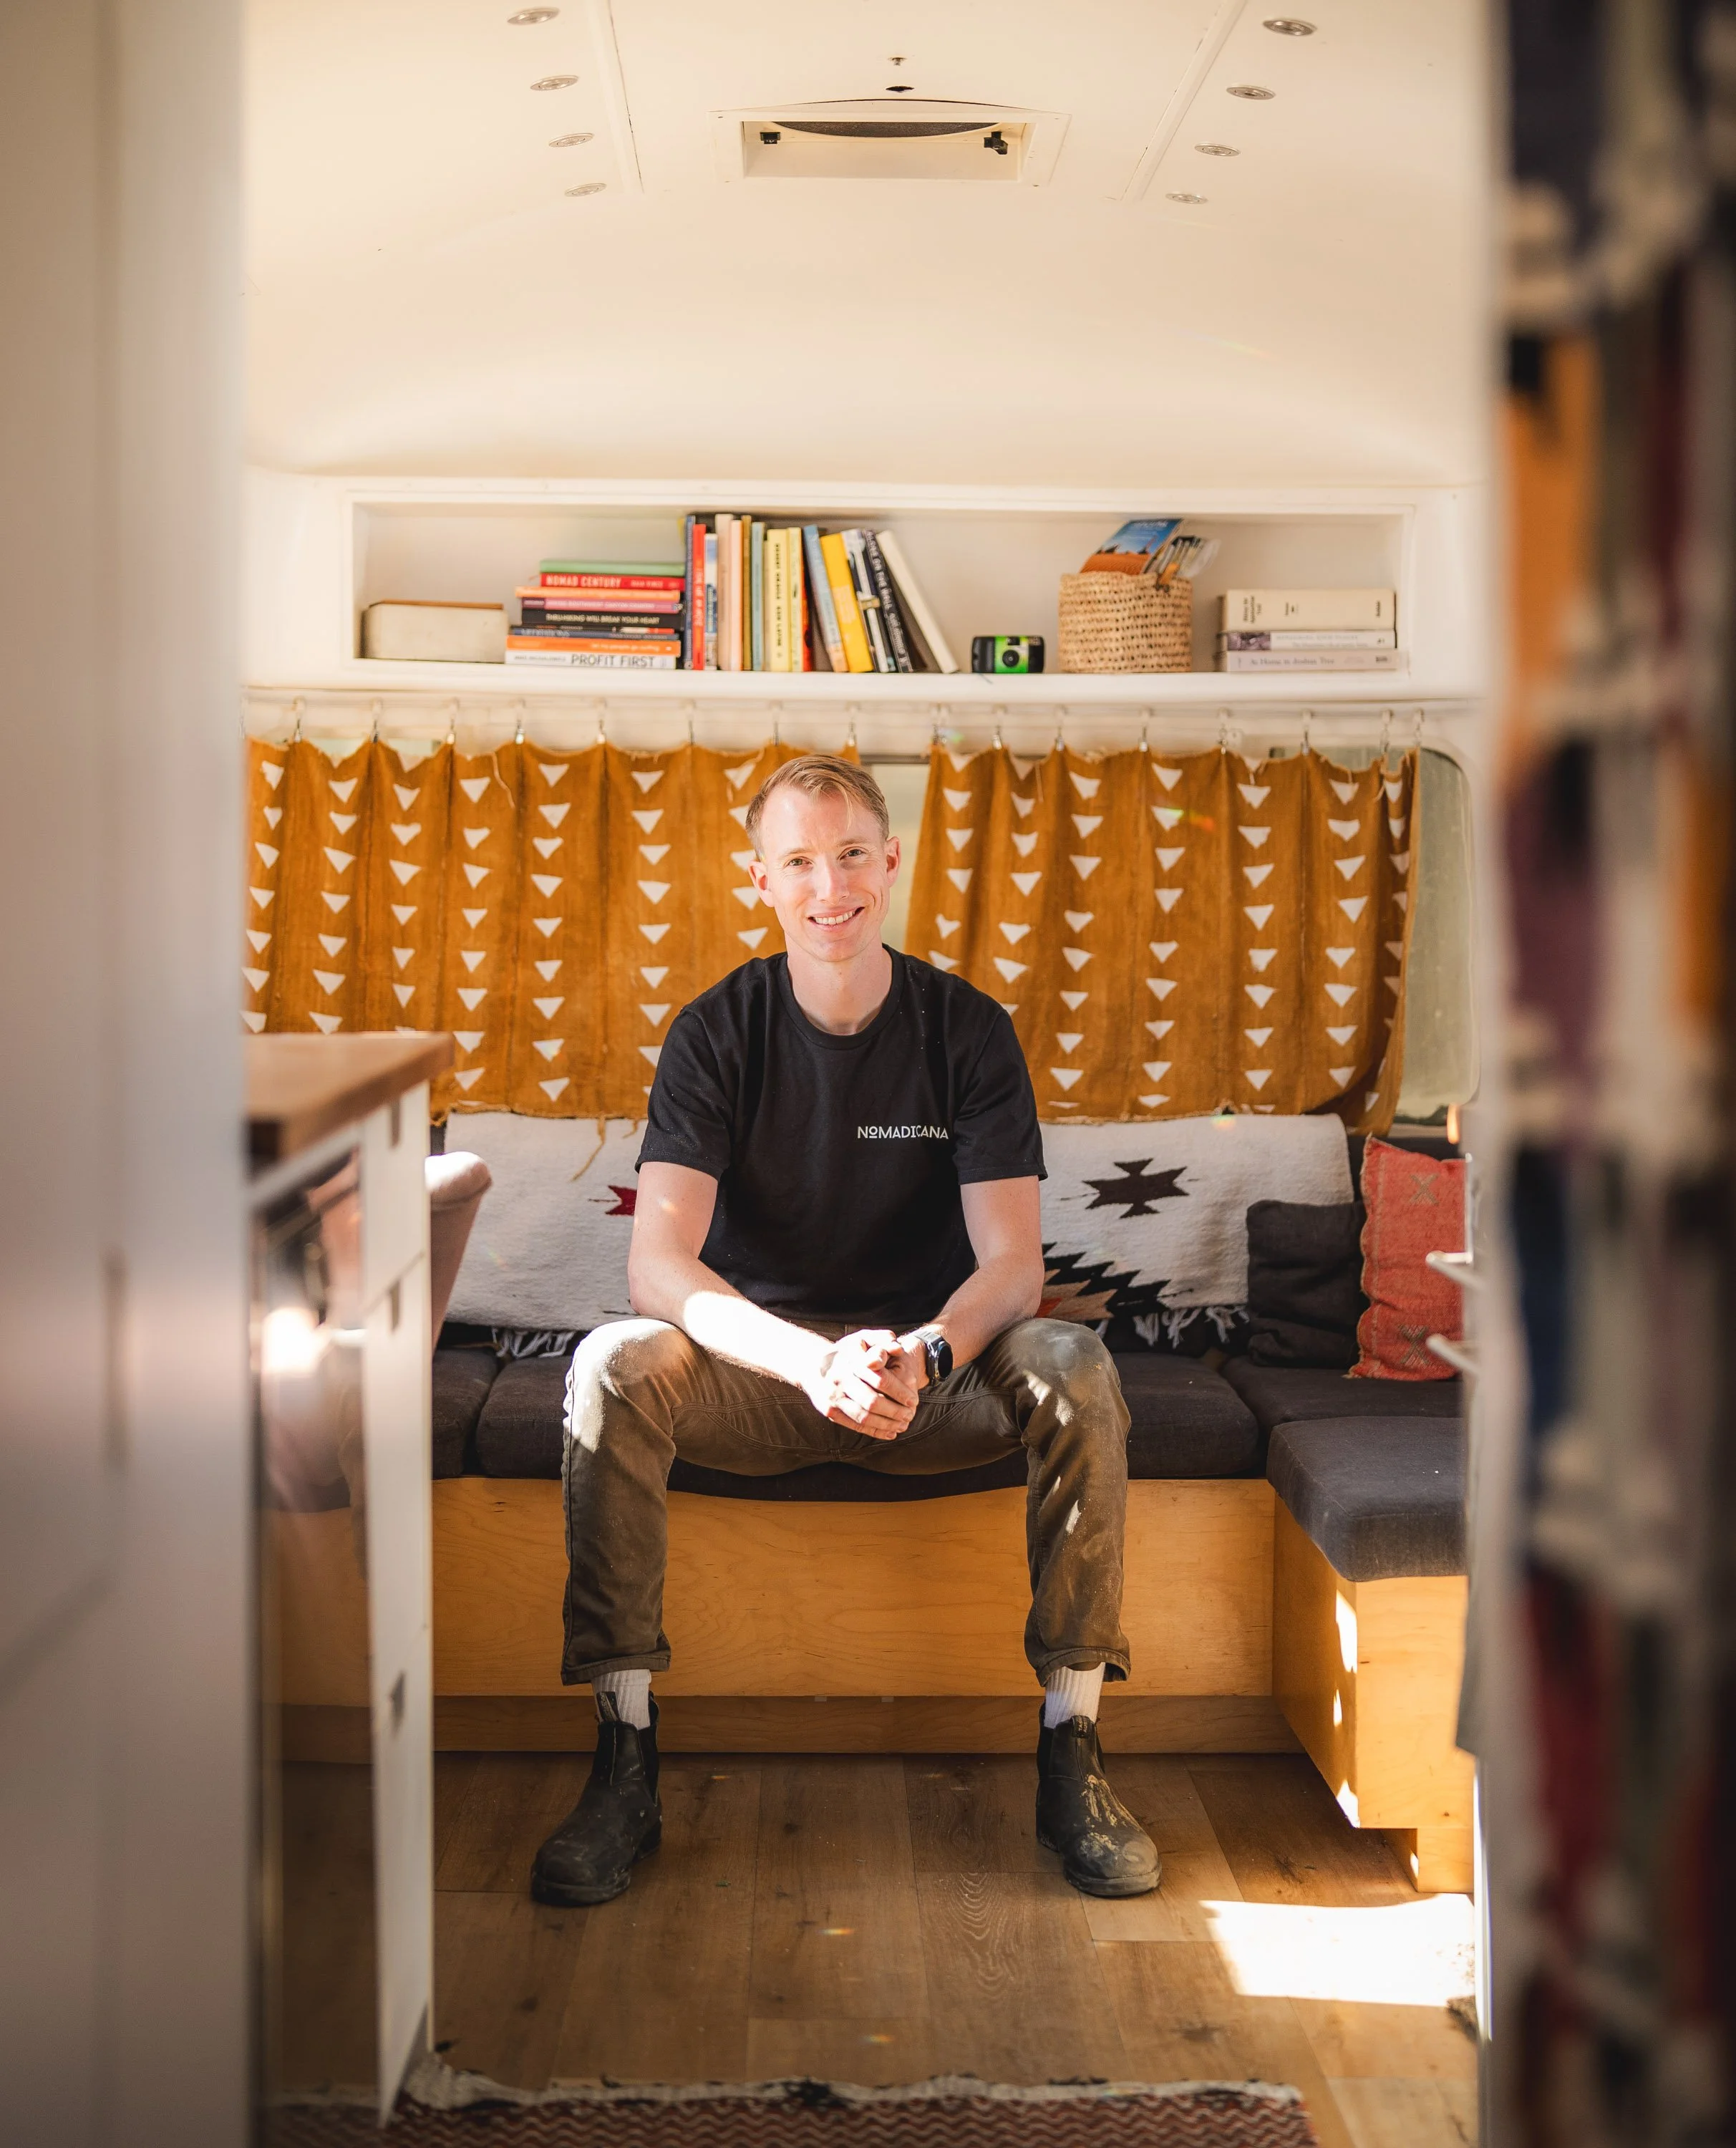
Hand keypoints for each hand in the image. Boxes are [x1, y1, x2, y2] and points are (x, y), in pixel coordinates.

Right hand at [805, 1329, 921, 1440]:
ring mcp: (833, 1397)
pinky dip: (874, 1431)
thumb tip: (897, 1348)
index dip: (899, 1391)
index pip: (880, 1379)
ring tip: (903, 1425)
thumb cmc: (847, 1351)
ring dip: (886, 1424)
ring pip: (863, 1416)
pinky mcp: (830, 1411)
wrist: (812, 1365)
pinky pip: (855, 1425)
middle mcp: (840, 1379)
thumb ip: (882, 1339)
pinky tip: (890, 1433)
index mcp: (851, 1361)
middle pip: (872, 1401)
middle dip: (895, 1411)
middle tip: (910, 1415)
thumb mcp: (863, 1338)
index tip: (913, 1399)